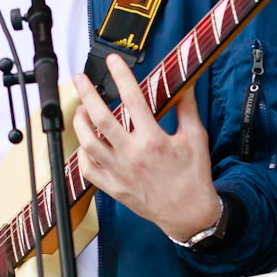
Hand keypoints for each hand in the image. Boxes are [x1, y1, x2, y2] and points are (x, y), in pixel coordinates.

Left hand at [70, 55, 221, 243]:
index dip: (121, 75)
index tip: (112, 61)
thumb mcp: (196, 138)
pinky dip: (82, 155)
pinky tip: (85, 142)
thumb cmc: (193, 176)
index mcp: (153, 140)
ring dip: (80, 123)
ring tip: (80, 110)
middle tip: (80, 79)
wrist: (189, 214)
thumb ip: (188, 109)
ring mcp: (119, 172)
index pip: (133, 99)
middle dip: (87, 94)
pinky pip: (88, 170)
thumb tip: (184, 84)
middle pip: (101, 118)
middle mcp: (133, 155)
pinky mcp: (113, 188)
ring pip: (88, 143)